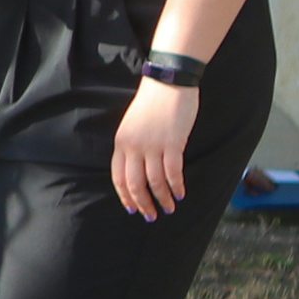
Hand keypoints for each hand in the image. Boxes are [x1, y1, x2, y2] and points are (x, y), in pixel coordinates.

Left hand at [111, 78, 194, 219]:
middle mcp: (133, 146)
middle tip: (152, 216)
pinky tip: (181, 193)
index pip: (118, 177)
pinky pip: (173, 173)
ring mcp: (152, 146)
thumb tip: (139, 169)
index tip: (132, 209)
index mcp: (121, 142)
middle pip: (134, 184)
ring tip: (170, 208)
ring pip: (154, 182)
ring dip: (162, 199)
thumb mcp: (134, 125)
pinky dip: (177, 186)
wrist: (168, 82)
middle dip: (143, 204)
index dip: (125, 196)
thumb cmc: (153, 103)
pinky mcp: (172, 143)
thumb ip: (133, 146)